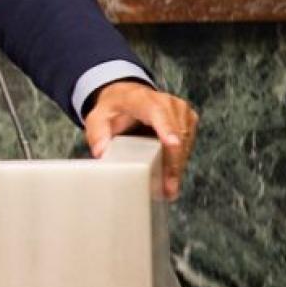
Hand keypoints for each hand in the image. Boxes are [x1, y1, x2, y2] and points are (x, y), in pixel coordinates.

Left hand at [84, 81, 198, 200]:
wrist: (126, 98)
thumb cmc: (113, 110)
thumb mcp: (97, 118)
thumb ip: (98, 134)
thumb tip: (102, 152)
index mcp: (141, 99)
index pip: (157, 111)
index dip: (167, 128)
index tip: (173, 144)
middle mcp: (166, 101)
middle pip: (176, 132)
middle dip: (173, 162)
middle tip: (167, 188)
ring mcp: (180, 110)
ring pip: (185, 142)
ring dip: (177, 165)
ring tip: (167, 187)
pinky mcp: (188, 119)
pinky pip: (188, 144)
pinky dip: (179, 160)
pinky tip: (169, 175)